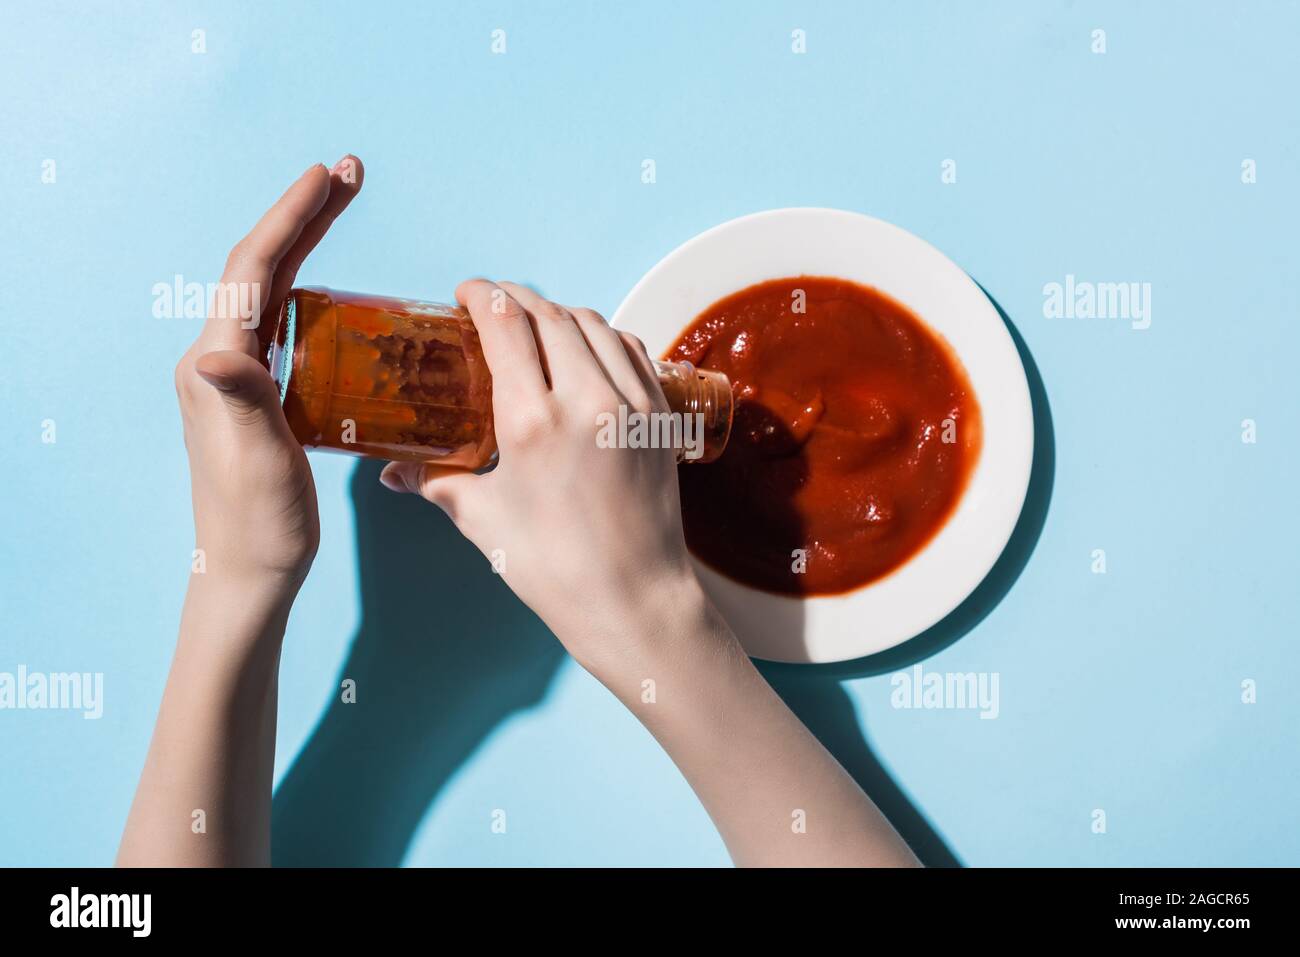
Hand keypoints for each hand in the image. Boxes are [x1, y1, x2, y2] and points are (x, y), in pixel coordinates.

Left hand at [174, 157, 363, 586]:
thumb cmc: (258, 524)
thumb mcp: (257, 462)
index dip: (289, 219)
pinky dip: (311, 288)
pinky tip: (338, 288)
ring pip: (271, 289)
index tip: (325, 177)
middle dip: (302, 215)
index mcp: (214, 365)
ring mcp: (235, 376)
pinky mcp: (257, 394)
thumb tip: (218, 351)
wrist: (247, 573)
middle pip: (261, 267)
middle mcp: (217, 360)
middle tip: (346, 173)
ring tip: (341, 206)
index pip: (251, 272)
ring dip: (305, 242)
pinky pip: (283, 323)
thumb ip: (242, 401)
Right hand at [380, 280, 711, 672]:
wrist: (633, 600)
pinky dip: (603, 336)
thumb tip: (393, 471)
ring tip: (536, 324)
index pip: (505, 323)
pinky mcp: (659, 416)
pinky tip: (586, 349)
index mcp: (530, 421)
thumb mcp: (481, 519)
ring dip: (559, 313)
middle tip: (492, 305)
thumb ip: (436, 481)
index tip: (464, 292)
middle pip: (547, 314)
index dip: (481, 295)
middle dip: (514, 299)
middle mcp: (585, 399)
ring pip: (593, 324)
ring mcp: (630, 404)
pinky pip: (631, 349)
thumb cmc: (552, 567)